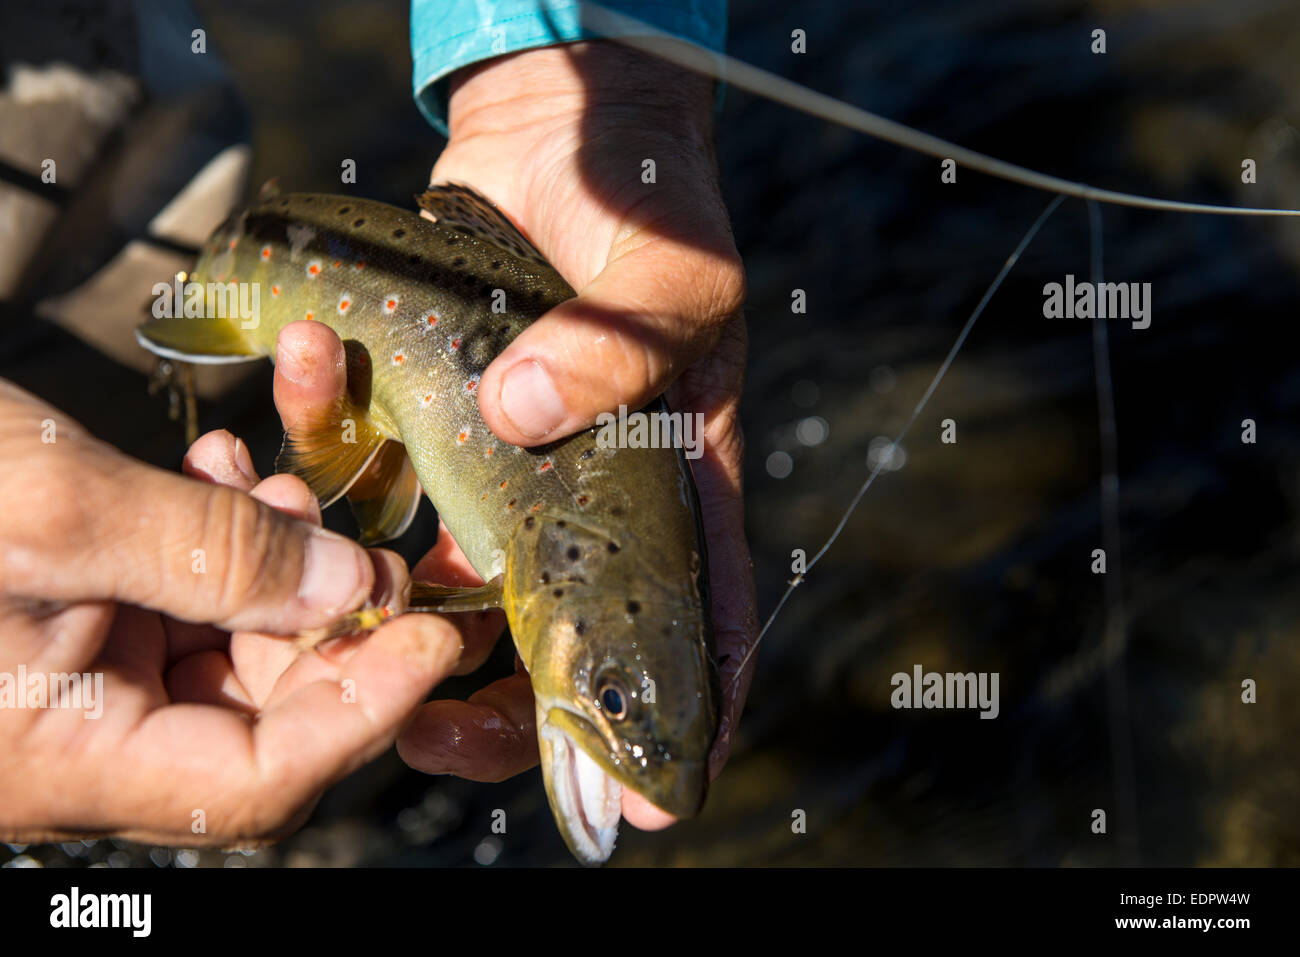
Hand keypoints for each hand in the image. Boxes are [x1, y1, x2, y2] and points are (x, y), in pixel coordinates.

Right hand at [0, 380, 461, 845]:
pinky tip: (220, 475)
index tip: (428, 634)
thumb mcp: (57, 509)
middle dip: (325, 618)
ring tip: (273, 478)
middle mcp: (73, 740)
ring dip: (275, 565)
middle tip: (362, 535)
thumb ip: (217, 556)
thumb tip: (351, 589)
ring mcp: (69, 683)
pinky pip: (176, 604)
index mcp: (58, 760)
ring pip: (226, 648)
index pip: (259, 780)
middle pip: (259, 711)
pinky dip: (216, 544)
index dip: (363, 708)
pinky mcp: (67, 624)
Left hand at [274, 41, 758, 831]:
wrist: (562, 133)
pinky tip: (308, 464)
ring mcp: (519, 464)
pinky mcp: (447, 422)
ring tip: (364, 659)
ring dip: (416, 624)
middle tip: (455, 741)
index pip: (697, 612)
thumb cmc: (647, 202)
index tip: (653, 789)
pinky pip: (395, 480)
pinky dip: (346, 479)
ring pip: (471, 582)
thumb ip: (619, 344)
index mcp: (679, 477)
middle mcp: (597, 492)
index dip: (681, 706)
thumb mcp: (667, 270)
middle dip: (519, 702)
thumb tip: (527, 413)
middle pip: (570, 629)